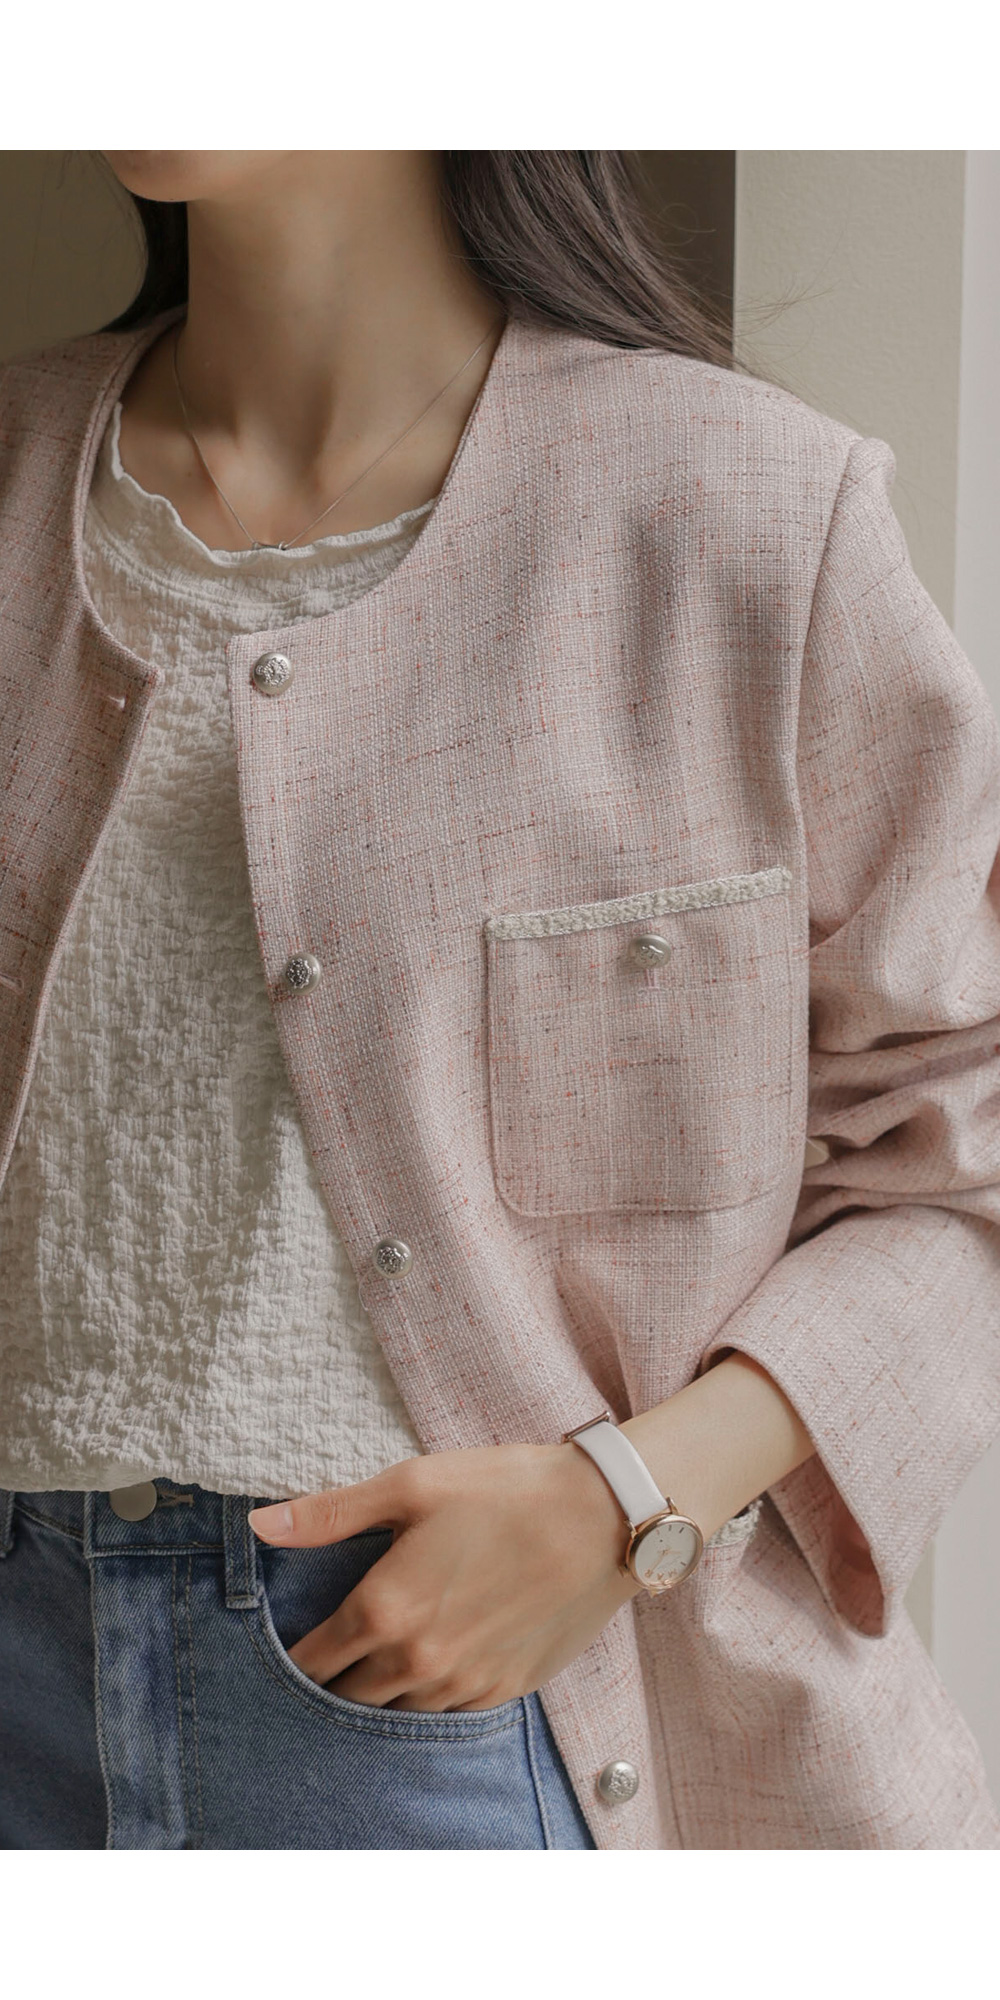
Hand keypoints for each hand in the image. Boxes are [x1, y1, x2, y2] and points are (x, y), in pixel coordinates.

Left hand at [247, 1441, 640, 1711]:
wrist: (603, 1517)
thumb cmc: (504, 1490)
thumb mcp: (412, 1484)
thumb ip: (330, 1513)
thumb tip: (260, 1524)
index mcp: (385, 1609)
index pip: (311, 1660)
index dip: (290, 1656)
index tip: (285, 1647)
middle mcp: (417, 1660)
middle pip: (345, 1700)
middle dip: (328, 1683)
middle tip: (326, 1658)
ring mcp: (462, 1683)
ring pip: (393, 1716)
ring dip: (376, 1698)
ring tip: (372, 1668)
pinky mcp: (502, 1691)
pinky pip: (444, 1717)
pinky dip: (426, 1701)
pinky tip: (427, 1671)